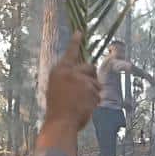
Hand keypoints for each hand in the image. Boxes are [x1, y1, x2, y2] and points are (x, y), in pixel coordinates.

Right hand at [36, 32, 99, 155]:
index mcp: (59, 71)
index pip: (69, 53)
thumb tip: (82, 76)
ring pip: (96, 82)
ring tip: (82, 104)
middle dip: (91, 77)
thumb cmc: (57, 109)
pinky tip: (85, 108)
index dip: (75, 43)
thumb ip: (68, 79)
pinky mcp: (90, 89)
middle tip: (86, 90)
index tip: (80, 32)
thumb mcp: (56, 89)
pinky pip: (98, 94)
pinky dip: (95, 101)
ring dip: (93, 92)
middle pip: (89, 67)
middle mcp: (70, 72)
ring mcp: (81, 80)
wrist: (60, 123)